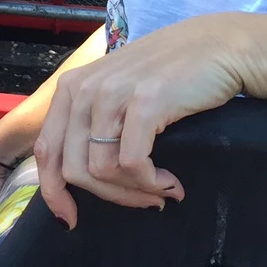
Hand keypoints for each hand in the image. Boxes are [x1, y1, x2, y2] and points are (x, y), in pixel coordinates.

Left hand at [33, 14, 254, 227]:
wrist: (220, 47)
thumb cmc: (172, 75)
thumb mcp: (118, 92)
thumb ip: (93, 124)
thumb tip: (75, 178)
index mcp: (71, 88)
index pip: (46, 150)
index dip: (53, 192)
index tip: (69, 219)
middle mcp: (84, 89)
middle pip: (73, 169)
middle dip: (108, 197)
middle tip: (142, 201)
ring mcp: (111, 94)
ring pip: (101, 171)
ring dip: (133, 193)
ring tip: (160, 190)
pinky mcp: (143, 103)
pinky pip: (131, 164)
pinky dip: (151, 183)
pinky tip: (171, 182)